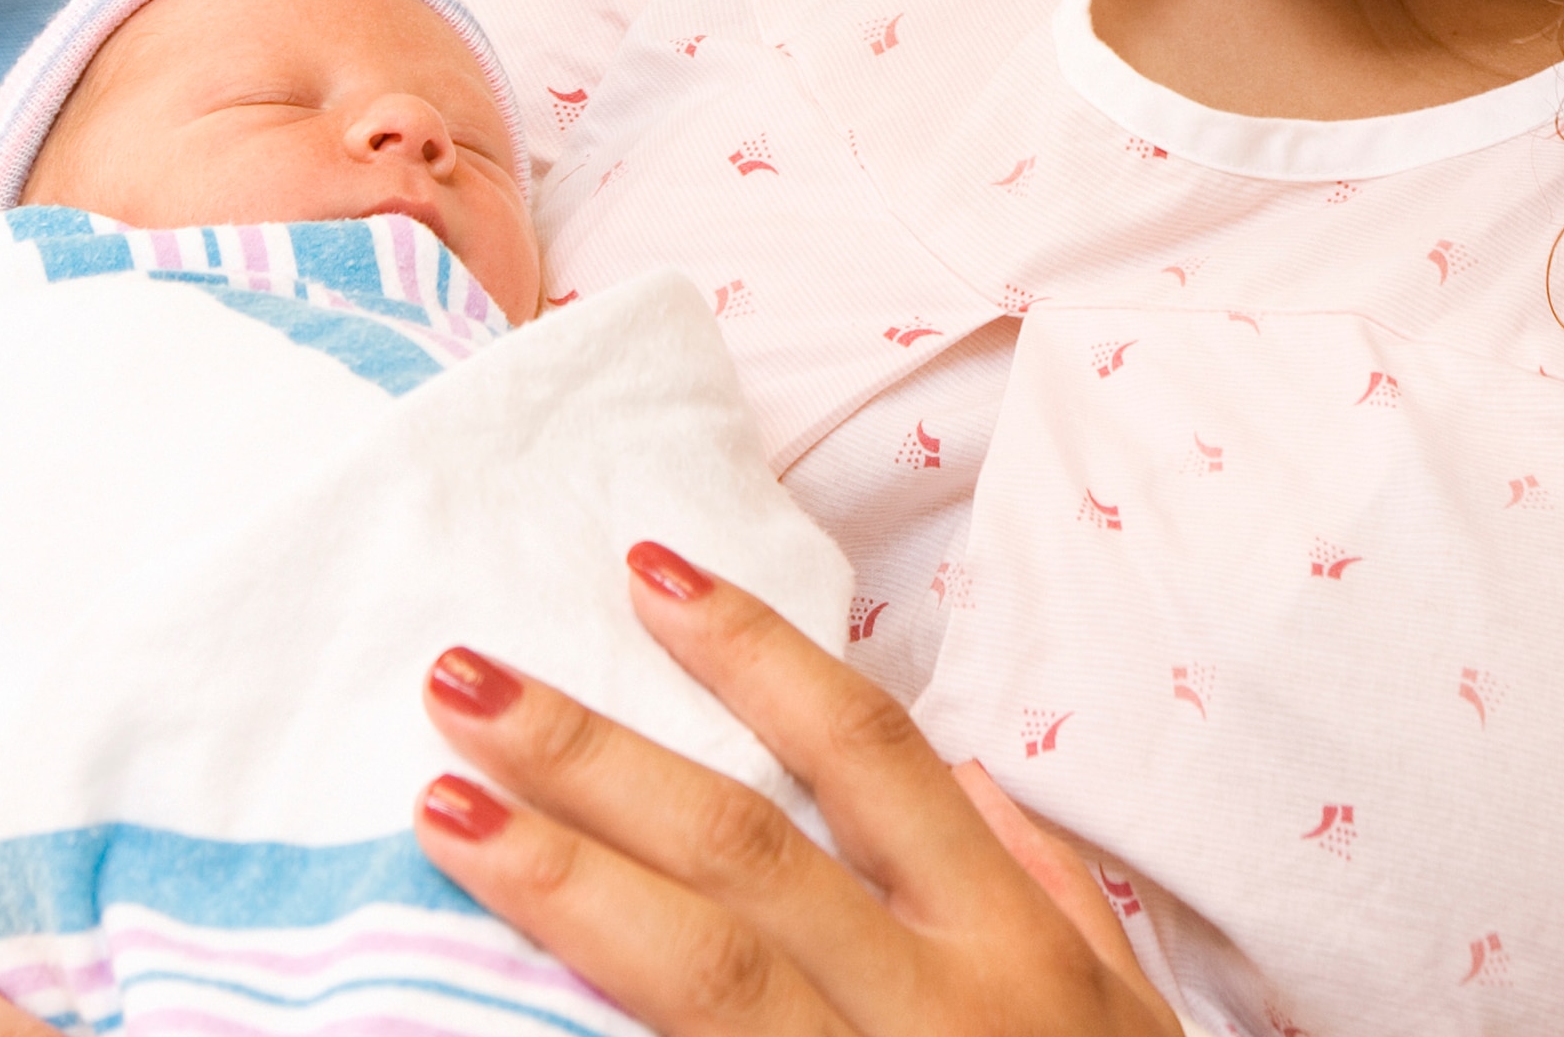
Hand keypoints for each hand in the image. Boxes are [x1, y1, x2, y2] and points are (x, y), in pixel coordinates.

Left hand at [412, 544, 1176, 1036]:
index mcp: (1004, 947)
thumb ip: (1048, 888)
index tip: (642, 570)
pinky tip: (476, 1008)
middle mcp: (934, 1012)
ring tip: (441, 809)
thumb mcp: (1122, 1014)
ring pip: (703, 979)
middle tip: (462, 675)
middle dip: (599, 759)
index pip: (867, 757)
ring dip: (563, 886)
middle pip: (746, 855)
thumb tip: (966, 770)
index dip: (753, 654)